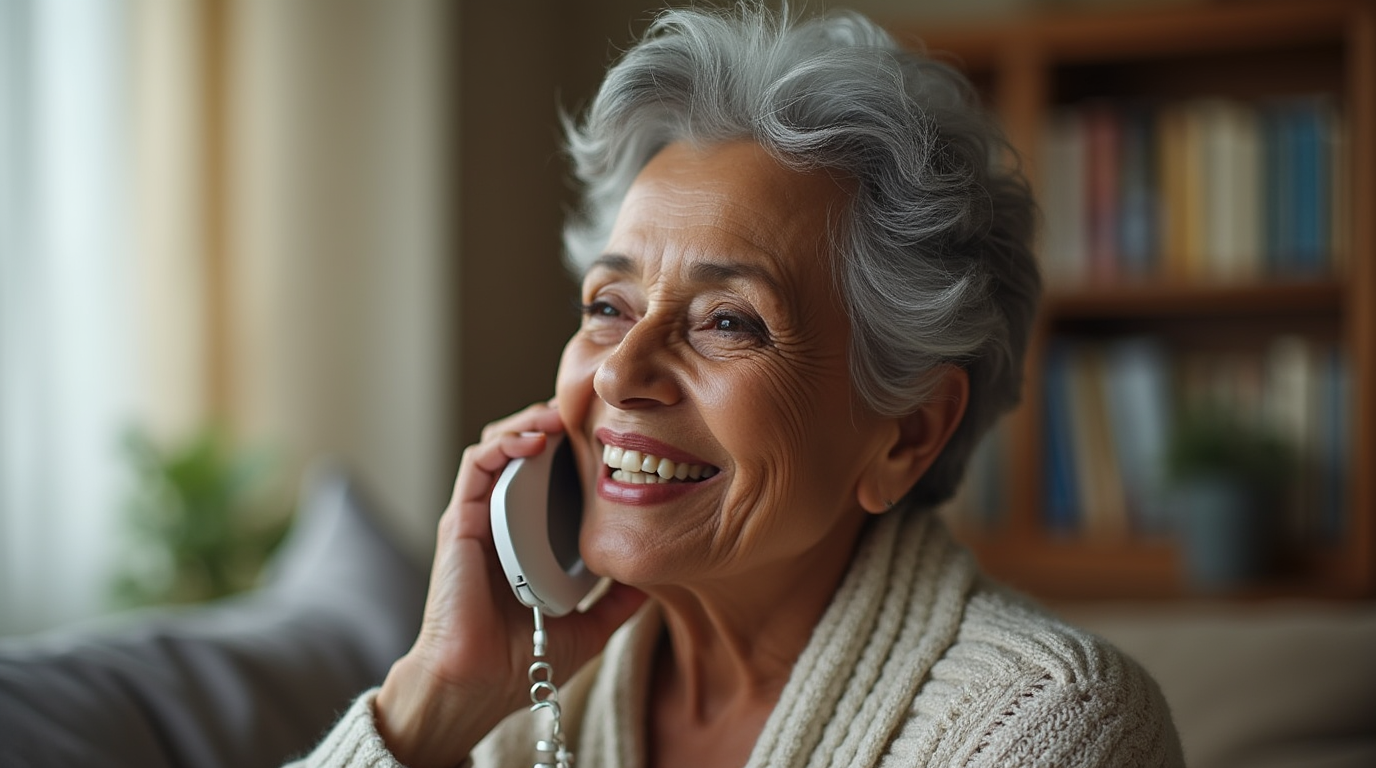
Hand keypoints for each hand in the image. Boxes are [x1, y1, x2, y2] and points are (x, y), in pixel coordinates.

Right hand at [374, 401, 645, 767]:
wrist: (475, 687)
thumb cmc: (518, 663)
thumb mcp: (587, 627)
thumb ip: (616, 603)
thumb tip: (654, 582)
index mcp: (528, 540)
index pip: (549, 477)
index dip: (574, 449)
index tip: (609, 434)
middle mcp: (501, 521)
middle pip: (524, 450)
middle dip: (554, 422)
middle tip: (589, 410)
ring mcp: (478, 518)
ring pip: (498, 446)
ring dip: (530, 421)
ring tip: (563, 413)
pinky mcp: (459, 522)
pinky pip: (476, 466)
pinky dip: (504, 443)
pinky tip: (535, 438)